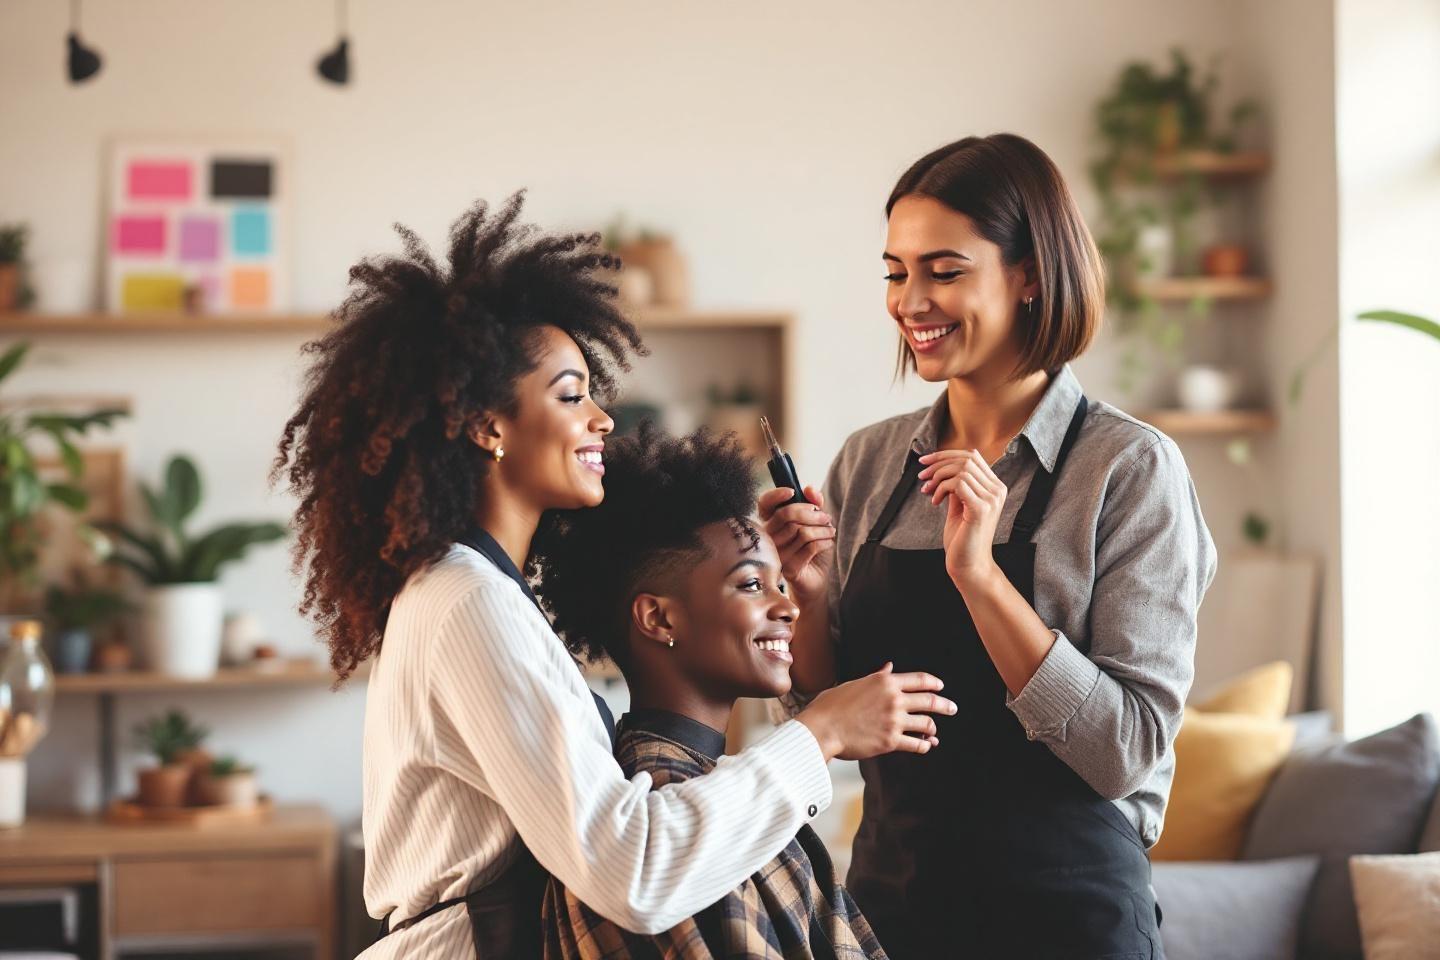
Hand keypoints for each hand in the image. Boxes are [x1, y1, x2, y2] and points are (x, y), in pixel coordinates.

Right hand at [758, 485, 835, 606]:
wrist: (816, 579)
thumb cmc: (812, 549)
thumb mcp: (815, 522)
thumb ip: (813, 504)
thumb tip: (810, 489)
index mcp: (771, 524)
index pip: (764, 504)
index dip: (776, 495)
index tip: (792, 492)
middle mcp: (769, 539)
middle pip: (787, 515)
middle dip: (813, 513)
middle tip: (826, 518)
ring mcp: (776, 554)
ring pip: (802, 531)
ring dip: (823, 529)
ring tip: (830, 532)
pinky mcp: (787, 567)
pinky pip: (809, 547)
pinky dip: (824, 542)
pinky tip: (828, 543)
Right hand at [796, 662, 956, 760]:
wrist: (823, 727)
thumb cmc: (832, 704)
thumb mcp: (855, 684)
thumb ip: (876, 676)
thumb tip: (889, 667)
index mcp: (885, 682)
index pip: (919, 680)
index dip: (934, 683)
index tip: (940, 687)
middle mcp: (894, 699)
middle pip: (930, 701)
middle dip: (945, 705)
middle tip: (952, 708)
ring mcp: (894, 721)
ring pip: (926, 724)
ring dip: (933, 728)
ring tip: (934, 732)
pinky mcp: (891, 741)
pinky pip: (917, 744)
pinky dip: (925, 745)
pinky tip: (926, 745)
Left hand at [917, 449, 1006, 589]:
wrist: (969, 565)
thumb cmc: (962, 538)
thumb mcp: (958, 505)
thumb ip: (956, 486)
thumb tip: (943, 467)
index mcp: (994, 487)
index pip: (972, 456)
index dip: (946, 454)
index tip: (924, 462)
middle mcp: (997, 490)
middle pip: (966, 459)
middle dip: (938, 464)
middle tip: (921, 477)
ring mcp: (992, 499)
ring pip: (961, 469)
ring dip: (937, 478)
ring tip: (928, 491)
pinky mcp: (981, 508)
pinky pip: (958, 484)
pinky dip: (941, 489)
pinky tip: (935, 502)